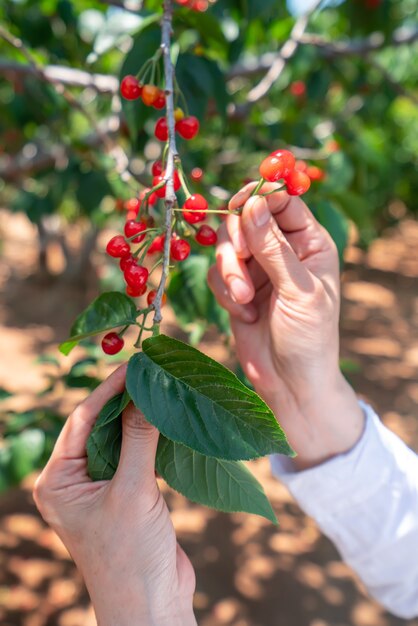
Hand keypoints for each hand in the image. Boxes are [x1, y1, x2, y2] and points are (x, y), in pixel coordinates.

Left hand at [33, 365, 196, 625]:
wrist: (152, 607)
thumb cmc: (130, 557)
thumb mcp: (133, 493)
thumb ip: (138, 440)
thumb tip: (144, 392)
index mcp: (58, 480)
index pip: (81, 420)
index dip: (107, 390)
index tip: (134, 364)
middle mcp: (74, 480)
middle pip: (98, 425)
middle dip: (122, 399)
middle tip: (150, 370)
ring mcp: (100, 486)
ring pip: (118, 438)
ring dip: (138, 416)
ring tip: (160, 386)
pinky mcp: (125, 493)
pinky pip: (135, 454)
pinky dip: (150, 436)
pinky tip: (167, 418)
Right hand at [209, 183, 364, 468]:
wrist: (289, 383)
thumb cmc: (308, 338)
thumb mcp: (298, 290)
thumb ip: (273, 247)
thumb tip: (251, 204)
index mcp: (310, 243)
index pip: (282, 202)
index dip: (259, 199)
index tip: (241, 207)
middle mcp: (282, 250)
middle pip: (246, 219)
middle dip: (238, 242)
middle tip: (240, 259)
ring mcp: (258, 269)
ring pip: (226, 246)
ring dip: (230, 272)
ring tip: (244, 301)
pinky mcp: (236, 289)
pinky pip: (216, 273)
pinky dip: (224, 292)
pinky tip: (244, 314)